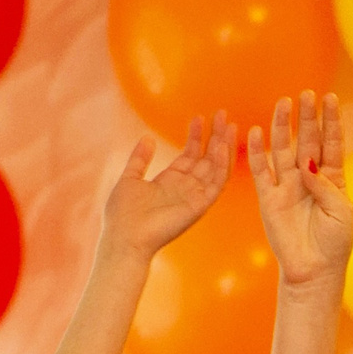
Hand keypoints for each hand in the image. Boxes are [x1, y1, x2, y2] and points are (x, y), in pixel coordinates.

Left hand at [99, 111, 232, 257]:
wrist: (124, 239)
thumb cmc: (122, 215)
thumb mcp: (129, 178)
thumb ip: (139, 159)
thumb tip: (147, 138)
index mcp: (170, 182)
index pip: (190, 155)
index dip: (196, 136)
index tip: (200, 117)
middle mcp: (185, 189)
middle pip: (207, 158)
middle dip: (215, 136)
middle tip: (223, 114)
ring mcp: (194, 197)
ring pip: (216, 168)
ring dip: (224, 146)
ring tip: (230, 125)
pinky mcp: (198, 206)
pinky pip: (216, 184)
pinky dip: (221, 165)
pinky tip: (222, 146)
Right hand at [249, 92, 352, 289]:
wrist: (313, 272)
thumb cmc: (334, 244)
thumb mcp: (341, 212)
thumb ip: (326, 185)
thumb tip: (308, 163)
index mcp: (332, 179)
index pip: (331, 144)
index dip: (331, 122)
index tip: (331, 99)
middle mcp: (308, 178)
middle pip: (307, 141)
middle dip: (307, 117)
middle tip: (307, 94)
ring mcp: (287, 186)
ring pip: (283, 149)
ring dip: (283, 127)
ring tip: (284, 103)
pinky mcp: (269, 198)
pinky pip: (261, 171)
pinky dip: (258, 152)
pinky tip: (256, 131)